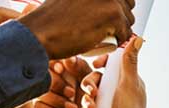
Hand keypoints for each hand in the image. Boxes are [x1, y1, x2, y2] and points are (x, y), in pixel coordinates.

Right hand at [18, 0, 134, 58]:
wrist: (40, 33)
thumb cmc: (50, 19)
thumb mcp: (69, 0)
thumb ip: (85, 0)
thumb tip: (95, 6)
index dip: (116, 5)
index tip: (106, 16)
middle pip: (128, 3)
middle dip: (119, 17)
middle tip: (103, 28)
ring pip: (128, 19)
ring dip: (119, 30)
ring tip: (100, 35)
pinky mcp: (113, 15)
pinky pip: (126, 32)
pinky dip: (118, 40)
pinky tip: (104, 41)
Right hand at [34, 57, 99, 107]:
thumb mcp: (90, 84)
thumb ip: (82, 68)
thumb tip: (69, 57)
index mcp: (62, 72)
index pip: (51, 60)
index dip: (54, 63)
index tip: (62, 69)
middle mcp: (50, 83)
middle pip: (43, 74)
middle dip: (59, 83)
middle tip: (72, 93)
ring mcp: (42, 98)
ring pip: (41, 91)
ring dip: (59, 101)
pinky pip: (38, 107)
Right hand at [80, 36, 146, 107]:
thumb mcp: (128, 84)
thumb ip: (130, 62)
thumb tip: (137, 39)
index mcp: (128, 81)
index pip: (113, 63)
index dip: (102, 61)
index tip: (96, 64)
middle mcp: (119, 91)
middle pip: (97, 77)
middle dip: (90, 84)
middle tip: (91, 92)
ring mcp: (110, 104)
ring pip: (90, 93)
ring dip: (87, 100)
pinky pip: (88, 107)